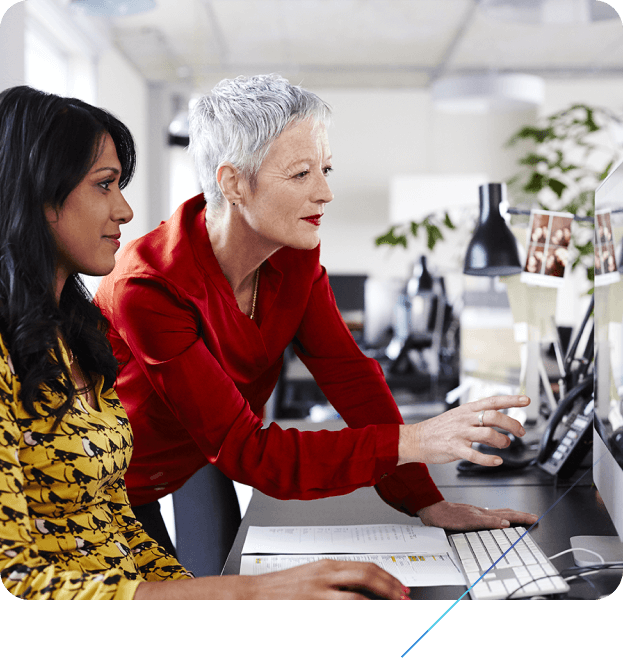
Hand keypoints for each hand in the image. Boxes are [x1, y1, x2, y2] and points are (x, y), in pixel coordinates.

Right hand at [134, 560, 408, 599]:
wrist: (251, 595)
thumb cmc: (279, 587)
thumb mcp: (310, 576)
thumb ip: (335, 578)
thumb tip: (360, 587)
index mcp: (327, 565)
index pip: (366, 566)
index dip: (388, 577)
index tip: (400, 587)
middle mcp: (325, 575)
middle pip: (368, 576)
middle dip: (391, 589)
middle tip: (403, 599)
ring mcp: (319, 592)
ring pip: (359, 597)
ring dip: (380, 603)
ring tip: (391, 608)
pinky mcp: (312, 605)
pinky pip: (343, 611)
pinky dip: (358, 612)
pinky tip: (365, 614)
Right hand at [397, 395, 529, 467]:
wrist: (416, 439)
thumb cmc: (438, 429)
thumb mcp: (458, 417)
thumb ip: (479, 421)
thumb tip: (500, 429)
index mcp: (467, 409)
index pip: (493, 401)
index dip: (511, 399)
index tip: (526, 400)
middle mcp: (465, 419)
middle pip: (494, 417)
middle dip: (512, 424)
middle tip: (520, 432)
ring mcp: (459, 433)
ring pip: (488, 434)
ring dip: (502, 441)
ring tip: (504, 445)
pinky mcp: (454, 448)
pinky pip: (475, 455)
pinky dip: (489, 459)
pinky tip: (496, 461)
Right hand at [416, 500, 538, 530]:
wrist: (433, 510)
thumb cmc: (447, 514)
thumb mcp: (465, 516)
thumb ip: (479, 519)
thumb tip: (493, 524)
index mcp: (481, 512)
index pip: (503, 513)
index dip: (518, 515)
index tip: (530, 516)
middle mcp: (481, 512)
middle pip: (505, 513)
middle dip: (522, 516)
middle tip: (535, 517)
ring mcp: (475, 515)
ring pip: (499, 515)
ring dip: (514, 518)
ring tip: (527, 519)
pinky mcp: (468, 520)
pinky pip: (484, 522)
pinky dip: (495, 522)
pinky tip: (504, 524)